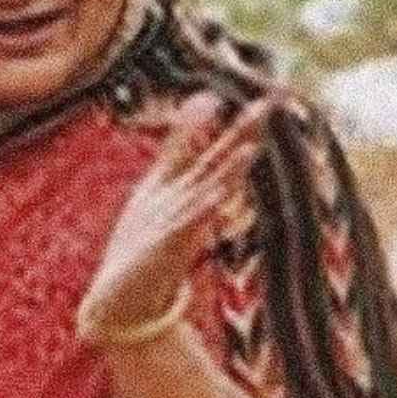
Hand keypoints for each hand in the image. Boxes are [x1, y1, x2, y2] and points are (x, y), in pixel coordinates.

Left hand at [79, 91, 265, 341]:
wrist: (124, 301)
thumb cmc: (142, 241)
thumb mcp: (159, 184)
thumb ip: (181, 145)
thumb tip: (203, 102)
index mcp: (190, 188)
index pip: (222, 148)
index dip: (243, 124)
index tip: (270, 96)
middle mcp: (193, 203)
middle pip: (223, 162)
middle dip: (245, 135)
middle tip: (272, 107)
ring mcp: (183, 225)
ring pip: (211, 190)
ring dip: (230, 171)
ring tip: (250, 148)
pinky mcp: (168, 248)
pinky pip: (188, 224)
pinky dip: (203, 209)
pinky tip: (216, 195)